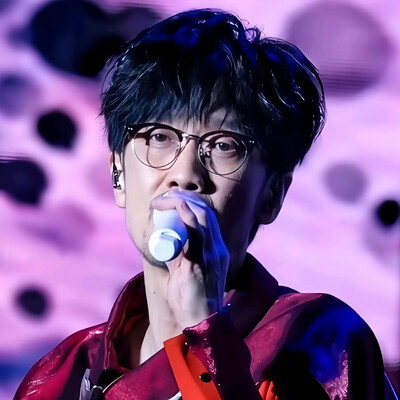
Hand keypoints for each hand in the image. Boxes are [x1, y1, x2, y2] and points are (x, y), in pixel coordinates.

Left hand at [150, 190, 228, 328]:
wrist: (200, 322)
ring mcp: (211, 253)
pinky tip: (170, 206)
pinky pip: (195, 231)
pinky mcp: (200, 261)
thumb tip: (166, 242)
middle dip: (185, 198)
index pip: (208, 218)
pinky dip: (183, 214)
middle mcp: (217, 248)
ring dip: (180, 202)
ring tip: (161, 201)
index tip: (173, 200)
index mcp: (216, 250)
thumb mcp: (186, 272)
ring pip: (201, 216)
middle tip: (164, 197)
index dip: (192, 204)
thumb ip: (180, 256)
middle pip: (205, 212)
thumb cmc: (191, 300)